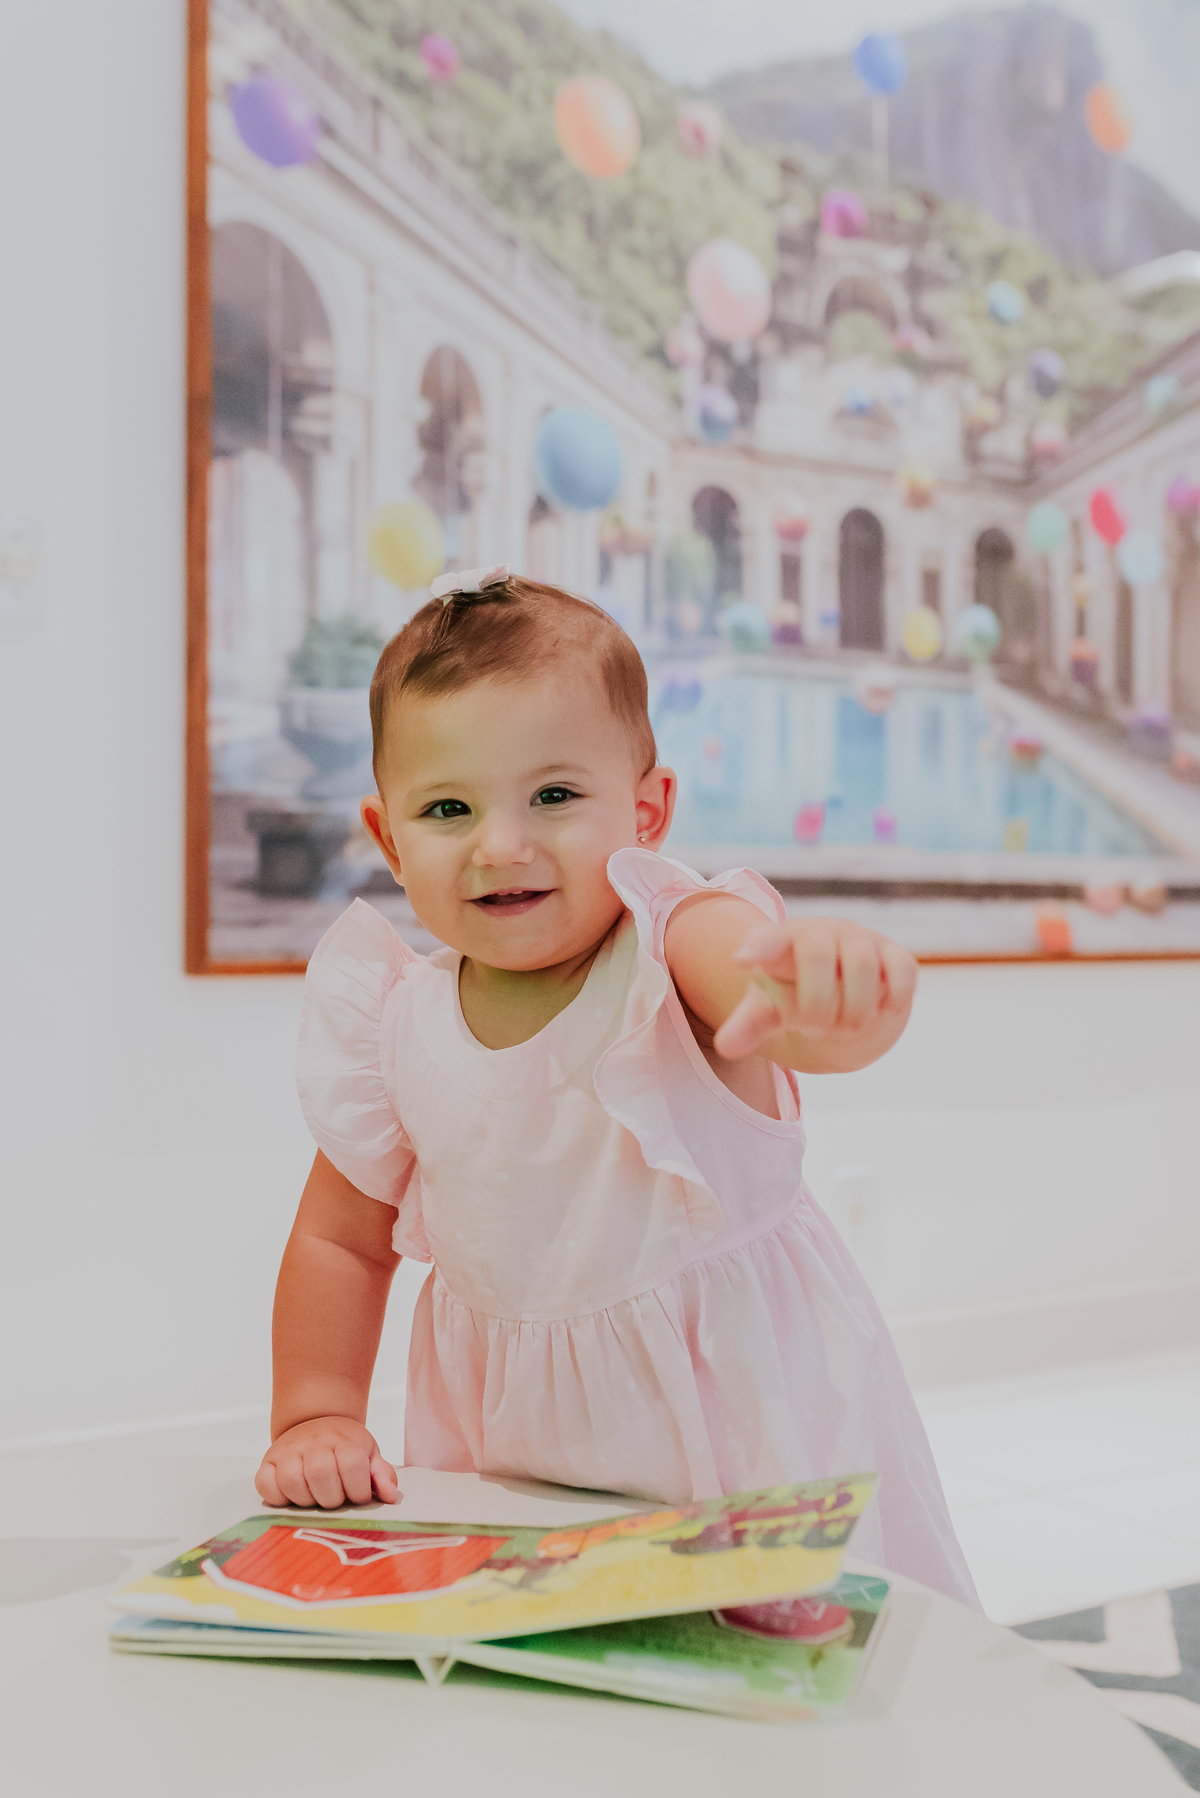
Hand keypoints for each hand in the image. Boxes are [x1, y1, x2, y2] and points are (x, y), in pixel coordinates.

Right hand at [255, 1416, 398, 1508]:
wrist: (316, 1421)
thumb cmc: (344, 1446)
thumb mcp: (368, 1454)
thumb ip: (382, 1475)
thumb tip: (389, 1496)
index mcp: (343, 1439)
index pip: (352, 1464)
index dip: (359, 1490)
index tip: (359, 1495)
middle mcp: (313, 1442)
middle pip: (320, 1473)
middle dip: (332, 1498)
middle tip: (335, 1498)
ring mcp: (288, 1451)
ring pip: (291, 1480)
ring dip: (306, 1499)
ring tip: (315, 1497)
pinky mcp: (268, 1462)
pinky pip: (265, 1484)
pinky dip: (277, 1496)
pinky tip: (291, 1496)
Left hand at [713, 918, 916, 1069]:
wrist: (845, 984)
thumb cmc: (798, 993)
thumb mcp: (770, 1008)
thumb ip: (750, 1024)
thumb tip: (726, 1047)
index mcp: (783, 944)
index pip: (768, 939)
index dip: (758, 947)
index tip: (741, 959)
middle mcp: (822, 934)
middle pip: (818, 955)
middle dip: (816, 1004)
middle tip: (814, 1027)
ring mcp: (861, 941)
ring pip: (862, 967)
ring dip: (852, 1010)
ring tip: (844, 1025)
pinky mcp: (896, 955)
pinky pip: (902, 973)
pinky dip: (892, 1000)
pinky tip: (880, 1013)